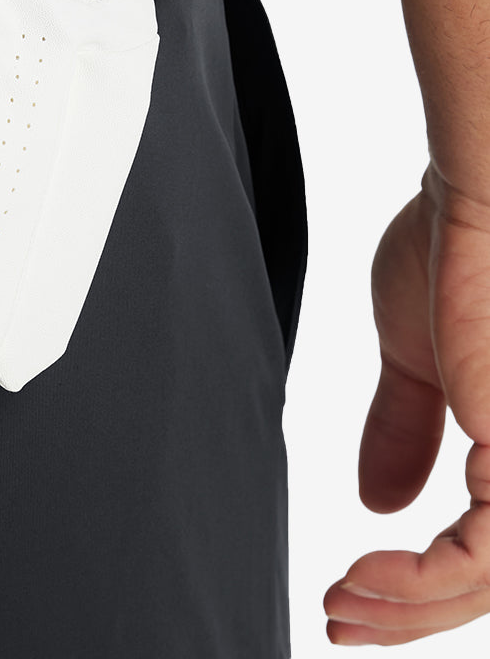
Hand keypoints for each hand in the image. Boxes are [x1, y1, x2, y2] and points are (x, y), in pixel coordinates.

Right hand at [324, 160, 489, 645]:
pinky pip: (482, 563)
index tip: (349, 588)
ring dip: (407, 608)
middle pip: (486, 584)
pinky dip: (419, 583)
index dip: (417, 584)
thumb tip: (377, 499)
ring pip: (488, 586)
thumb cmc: (455, 252)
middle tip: (339, 618)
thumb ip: (405, 430)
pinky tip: (364, 575)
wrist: (480, 197)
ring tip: (341, 602)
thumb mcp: (418, 361)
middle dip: (406, 613)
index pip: (483, 549)